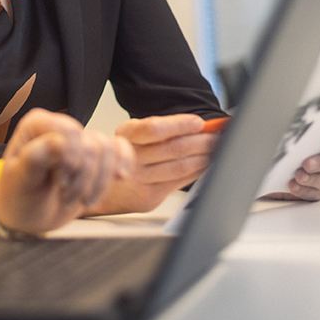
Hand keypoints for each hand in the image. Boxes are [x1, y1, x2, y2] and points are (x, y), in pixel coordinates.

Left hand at [0, 108, 133, 234]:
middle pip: (91, 144)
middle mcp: (59, 128)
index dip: (72, 158)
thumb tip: (58, 143)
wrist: (27, 216)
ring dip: (99, 181)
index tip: (61, 181)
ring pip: (108, 149)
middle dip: (83, 177)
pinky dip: (122, 165)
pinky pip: (120, 149)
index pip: (68, 131)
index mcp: (36, 125)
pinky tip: (118, 178)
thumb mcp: (20, 180)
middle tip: (66, 196)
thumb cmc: (17, 197)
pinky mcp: (95, 157)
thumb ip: (35, 158)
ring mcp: (79, 142)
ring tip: (81, 200)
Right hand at [86, 114, 220, 214]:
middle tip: (216, 136)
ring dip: (202, 157)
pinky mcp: (149, 196)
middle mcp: (130, 159)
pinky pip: (179, 182)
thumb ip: (157, 130)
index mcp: (125, 136)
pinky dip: (195, 172)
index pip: (154, 129)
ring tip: (215, 149)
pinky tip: (204, 165)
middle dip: (200, 141)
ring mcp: (139, 180)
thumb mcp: (131, 135)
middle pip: (172, 149)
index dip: (179, 125)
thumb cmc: (123, 156)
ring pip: (179, 167)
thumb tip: (196, 126)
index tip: (199, 123)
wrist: (103, 187)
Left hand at [264, 126, 319, 200]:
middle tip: (307, 163)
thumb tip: (283, 123)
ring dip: (312, 178)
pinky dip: (304, 190)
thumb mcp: (280, 135)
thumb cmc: (275, 149)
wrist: (263, 172)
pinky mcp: (315, 191)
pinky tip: (293, 186)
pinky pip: (315, 193)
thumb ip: (289, 131)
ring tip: (297, 176)